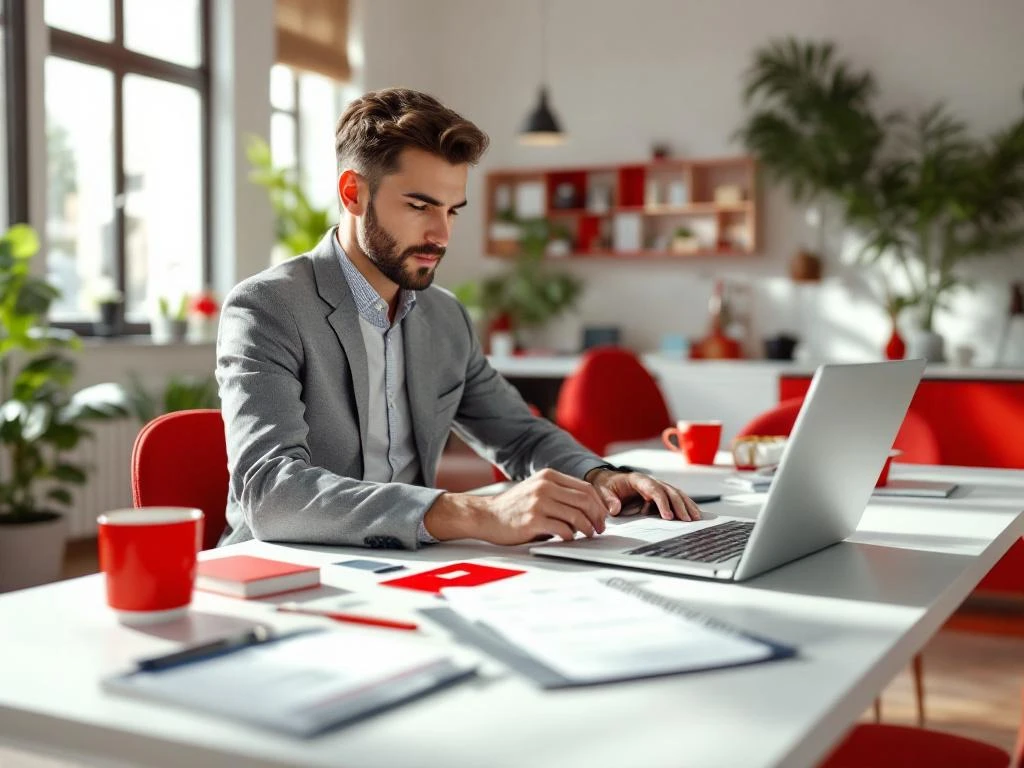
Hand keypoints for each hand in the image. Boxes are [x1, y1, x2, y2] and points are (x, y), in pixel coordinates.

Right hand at [425, 468, 608, 544]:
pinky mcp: (533, 520)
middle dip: (597, 516)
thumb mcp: (538, 490)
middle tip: (599, 528)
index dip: (599, 504)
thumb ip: (560, 494)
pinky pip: (563, 529)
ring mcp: (538, 502)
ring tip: (587, 534)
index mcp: (548, 476)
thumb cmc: (513, 507)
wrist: (486, 516)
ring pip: (577, 515)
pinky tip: (569, 538)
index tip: (603, 515)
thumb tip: (589, 508)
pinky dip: (571, 536)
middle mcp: (545, 486)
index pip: (586, 487)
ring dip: (587, 528)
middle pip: (585, 500)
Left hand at [586, 468, 701, 521]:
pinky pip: (675, 497)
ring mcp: (657, 486)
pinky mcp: (660, 493)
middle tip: (687, 520)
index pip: (654, 490)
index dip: (662, 503)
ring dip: (686, 505)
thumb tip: (615, 509)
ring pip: (676, 493)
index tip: (668, 516)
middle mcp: (650, 481)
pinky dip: (685, 504)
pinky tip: (693, 513)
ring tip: (696, 517)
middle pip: (669, 491)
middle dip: (679, 506)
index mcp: (637, 480)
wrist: (608, 480)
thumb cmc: (607, 486)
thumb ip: (609, 500)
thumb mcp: (602, 492)